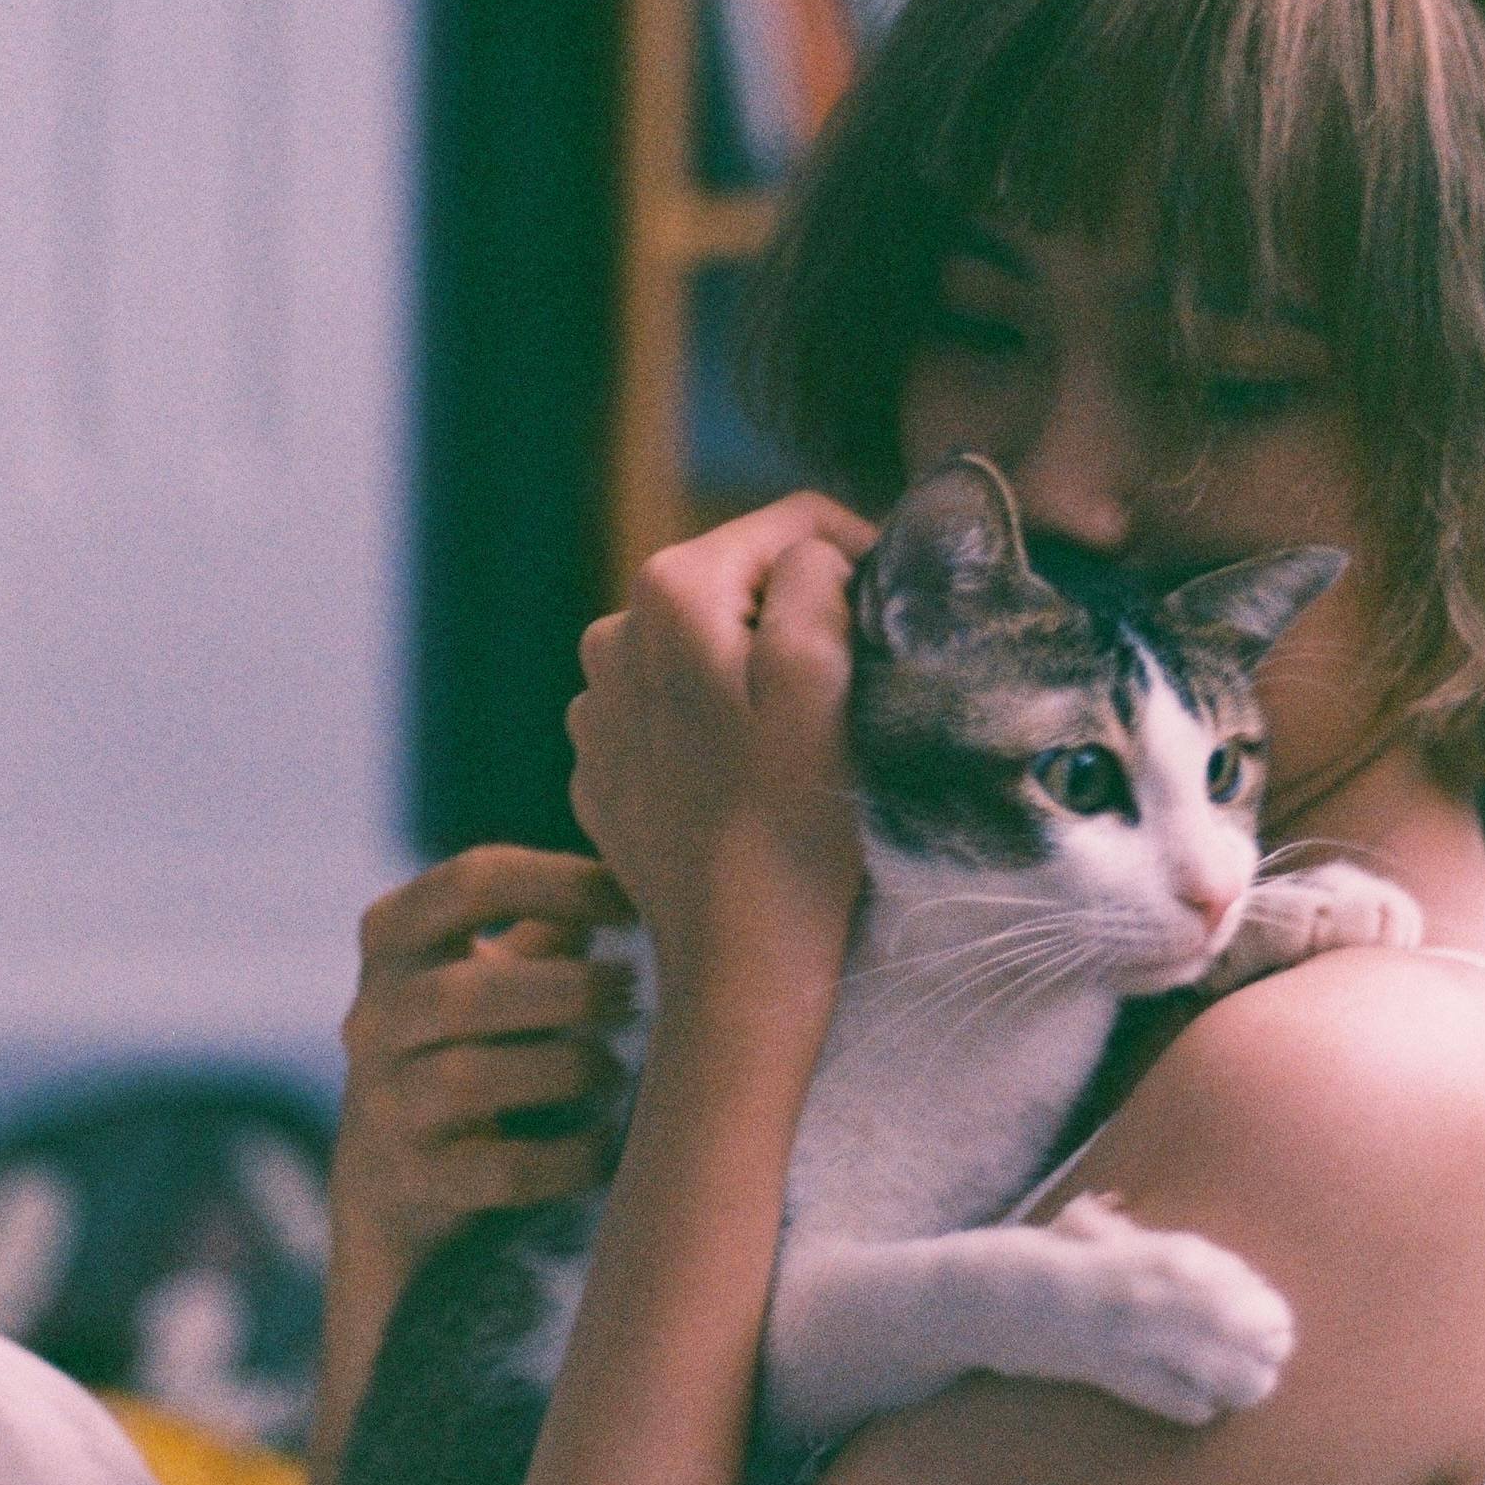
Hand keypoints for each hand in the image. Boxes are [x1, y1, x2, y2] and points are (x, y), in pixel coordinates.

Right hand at [335, 847, 638, 1277]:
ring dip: (566, 1070)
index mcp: (393, 939)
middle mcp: (372, 1017)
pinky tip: (610, 1147)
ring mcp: (382, 1104)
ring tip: (620, 1070)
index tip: (633, 901)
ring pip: (470, 1081)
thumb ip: (555, 918)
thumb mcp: (496, 969)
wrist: (396, 1183)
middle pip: (463, 993)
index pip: (470, 884)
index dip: (561, 882)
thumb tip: (654, 863)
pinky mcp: (412, 1184)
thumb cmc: (477, 1041)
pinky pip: (495, 1172)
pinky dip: (565, 1159)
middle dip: (567, 991)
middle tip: (638, 992)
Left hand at [567, 493, 875, 980]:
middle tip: (848, 690)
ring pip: (703, 646)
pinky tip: (744, 780)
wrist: (737, 960)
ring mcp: (596, 706)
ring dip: (750, 673)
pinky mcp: (601, 763)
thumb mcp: (825, 679)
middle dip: (795, 619)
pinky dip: (712, 726)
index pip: (787, 524)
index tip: (888, 619)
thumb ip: (815, 581)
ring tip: (793, 743)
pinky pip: (671, 710)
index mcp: (669, 594)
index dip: (855, 557)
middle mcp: (611, 636)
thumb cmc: (794, 822)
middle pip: (740, 583)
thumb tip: (812, 556)